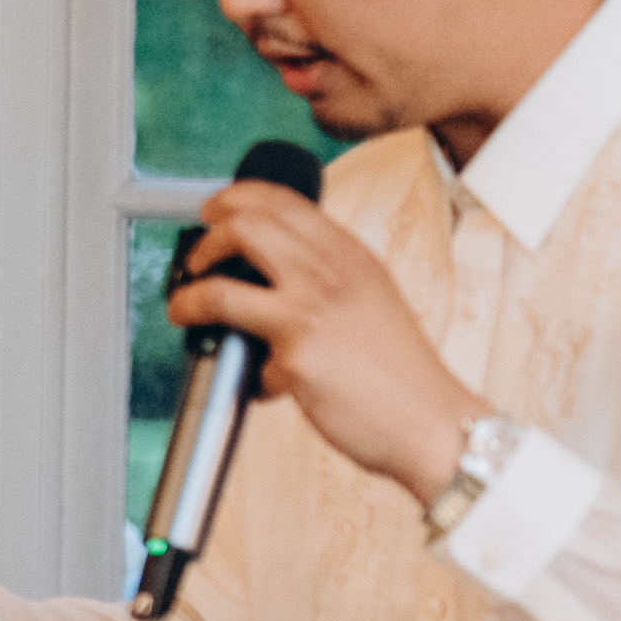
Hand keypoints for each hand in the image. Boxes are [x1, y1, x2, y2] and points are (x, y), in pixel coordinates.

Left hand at [165, 183, 478, 499]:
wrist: (435, 423)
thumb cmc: (401, 374)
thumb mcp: (372, 301)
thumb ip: (326, 282)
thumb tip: (268, 277)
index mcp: (352, 256)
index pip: (284, 202)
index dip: (237, 197)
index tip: (214, 208)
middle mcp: (331, 274)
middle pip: (246, 225)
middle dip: (207, 239)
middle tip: (194, 260)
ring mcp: (312, 310)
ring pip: (223, 279)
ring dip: (191, 294)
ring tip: (185, 309)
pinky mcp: (297, 353)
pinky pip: (241, 351)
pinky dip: (239, 368)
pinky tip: (258, 385)